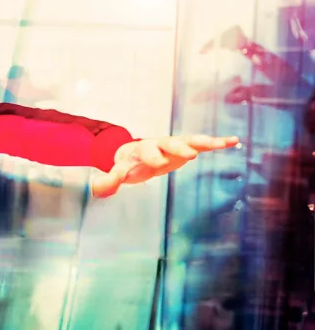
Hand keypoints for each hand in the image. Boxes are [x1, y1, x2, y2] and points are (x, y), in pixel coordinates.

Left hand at [91, 134, 239, 197]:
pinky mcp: (187, 147)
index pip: (145, 151)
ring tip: (219, 143)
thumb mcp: (118, 172)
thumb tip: (96, 189)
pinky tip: (233, 141)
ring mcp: (174, 144)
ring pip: (188, 140)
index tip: (157, 163)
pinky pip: (203, 143)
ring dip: (203, 141)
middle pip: (168, 143)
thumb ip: (109, 181)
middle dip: (178, 147)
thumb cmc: (129, 164)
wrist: (138, 151)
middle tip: (189, 154)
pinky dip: (217, 141)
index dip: (150, 156)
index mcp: (141, 150)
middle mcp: (159, 144)